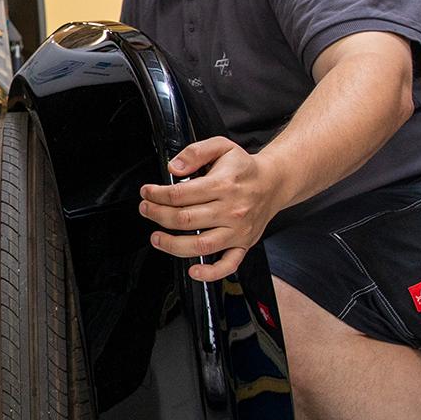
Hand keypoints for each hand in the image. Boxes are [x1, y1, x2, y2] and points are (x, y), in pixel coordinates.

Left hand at [138, 137, 286, 282]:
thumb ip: (195, 152)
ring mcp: (238, 230)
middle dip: (157, 215)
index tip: (147, 193)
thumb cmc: (244, 168)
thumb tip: (174, 168)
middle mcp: (231, 210)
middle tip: (146, 210)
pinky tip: (193, 271)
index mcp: (223, 185)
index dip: (156, 194)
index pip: (180, 194)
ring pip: (200, 245)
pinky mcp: (244, 244)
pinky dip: (210, 273)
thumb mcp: (221, 146)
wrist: (274, 182)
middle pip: (184, 219)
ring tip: (156, 238)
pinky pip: (228, 264)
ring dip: (172, 245)